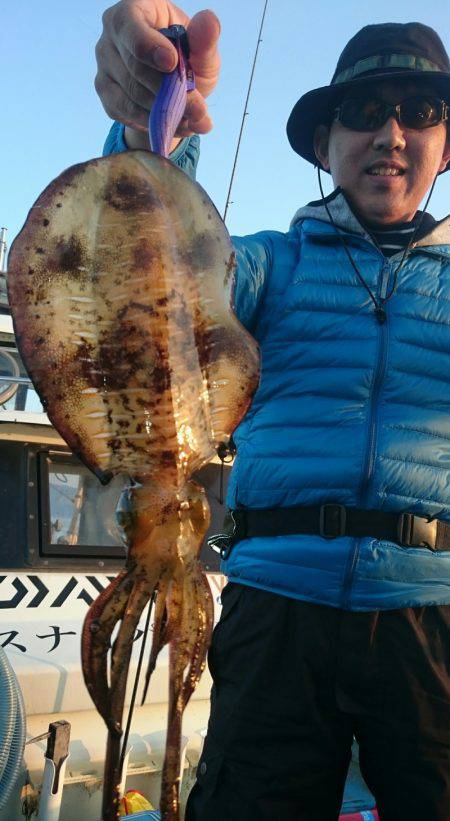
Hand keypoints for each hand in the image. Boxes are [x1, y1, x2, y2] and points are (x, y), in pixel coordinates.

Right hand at [95, 0, 220, 148]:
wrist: (173, 90)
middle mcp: (112, 35)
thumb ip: (204, 40)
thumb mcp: (202, 51)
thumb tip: (209, 21)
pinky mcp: (105, 93)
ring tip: (192, 120)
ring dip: (164, 111)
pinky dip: (153, 122)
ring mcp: (104, 64)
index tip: (172, 63)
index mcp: (134, 10)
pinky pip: (127, 112)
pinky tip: (175, 126)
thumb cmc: (187, 59)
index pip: (130, 25)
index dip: (149, 47)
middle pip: (134, 66)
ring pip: (131, 93)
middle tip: (197, 108)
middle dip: (168, 90)